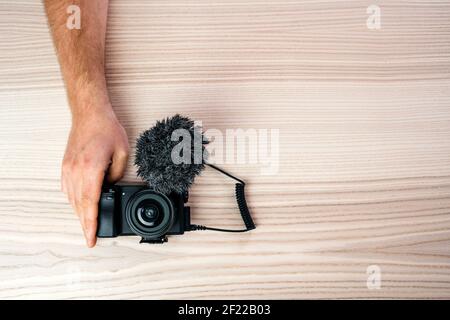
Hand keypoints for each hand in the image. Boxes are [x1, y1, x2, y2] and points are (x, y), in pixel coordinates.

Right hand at [62, 104, 128, 247]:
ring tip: (88, 225)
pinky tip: (80, 205)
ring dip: (79, 213)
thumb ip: (117, 174)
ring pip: (72, 199)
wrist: (89, 114)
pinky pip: (67, 189)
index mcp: (91, 169)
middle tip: (91, 237)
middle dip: (85, 224)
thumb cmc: (106, 129)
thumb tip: (111, 187)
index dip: (91, 223)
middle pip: (80, 206)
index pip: (90, 203)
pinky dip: (74, 200)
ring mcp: (69, 169)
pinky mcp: (65, 166)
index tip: (91, 238)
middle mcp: (77, 171)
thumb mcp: (123, 152)